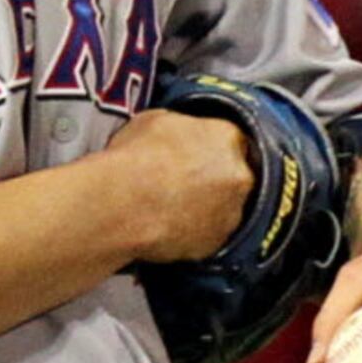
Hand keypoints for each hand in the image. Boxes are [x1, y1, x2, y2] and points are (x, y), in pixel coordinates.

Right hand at [106, 109, 255, 263]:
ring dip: (206, 205)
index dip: (210, 148)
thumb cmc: (134, 160)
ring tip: (173, 205)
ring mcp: (231, 212)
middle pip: (233, 174)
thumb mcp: (154, 120)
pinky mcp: (217, 243)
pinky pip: (209, 234)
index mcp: (226, 137)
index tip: (194, 154)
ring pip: (224, 207)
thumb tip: (179, 134)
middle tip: (183, 181)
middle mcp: (239, 175)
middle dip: (213, 177)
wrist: (123, 205)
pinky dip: (195, 230)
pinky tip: (170, 224)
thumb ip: (181, 127)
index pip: (230, 140)